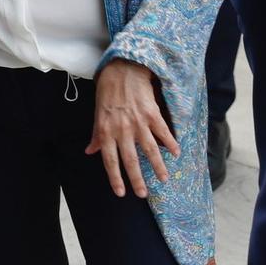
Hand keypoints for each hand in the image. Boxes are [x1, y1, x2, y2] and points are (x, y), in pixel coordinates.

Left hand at [84, 60, 179, 198]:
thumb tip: (90, 151)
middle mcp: (122, 130)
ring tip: (164, 179)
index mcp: (106, 132)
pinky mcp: (152, 114)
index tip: (121, 193)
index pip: (110, 161)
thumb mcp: (97, 114)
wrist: (122, 70)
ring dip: (158, 166)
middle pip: (130, 161)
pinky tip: (176, 153)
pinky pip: (163, 132)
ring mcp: (138, 123)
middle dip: (137, 180)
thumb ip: (96, 135)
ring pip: (150, 150)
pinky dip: (170, 144)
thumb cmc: (108, 92)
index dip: (115, 178)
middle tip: (143, 194)